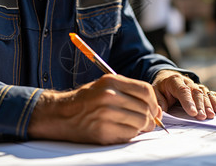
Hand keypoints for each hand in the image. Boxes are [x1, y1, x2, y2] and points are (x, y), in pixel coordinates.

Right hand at [28, 74, 161, 144]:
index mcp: (111, 81)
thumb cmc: (86, 100)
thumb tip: (156, 108)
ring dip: (141, 127)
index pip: (145, 90)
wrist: (60, 114)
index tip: (153, 108)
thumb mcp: (105, 86)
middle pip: (145, 108)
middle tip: (146, 121)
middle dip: (150, 117)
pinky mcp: (103, 131)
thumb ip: (129, 92)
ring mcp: (106, 114)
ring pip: (140, 122)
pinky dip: (130, 134)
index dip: (153, 101)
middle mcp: (109, 96)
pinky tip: (122, 130)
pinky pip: (129, 134)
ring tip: (134, 126)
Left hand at [152, 70, 215, 119]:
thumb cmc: (161, 87)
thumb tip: (161, 110)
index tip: (193, 113)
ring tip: (215, 113)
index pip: (182, 91)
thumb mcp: (154, 91)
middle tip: (203, 117)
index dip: (188, 102)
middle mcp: (187, 82)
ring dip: (210, 103)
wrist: (166, 77)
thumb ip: (158, 100)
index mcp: (174, 81)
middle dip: (200, 105)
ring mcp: (195, 85)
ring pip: (204, 93)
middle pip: (196, 92)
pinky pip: (210, 93)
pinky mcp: (200, 89)